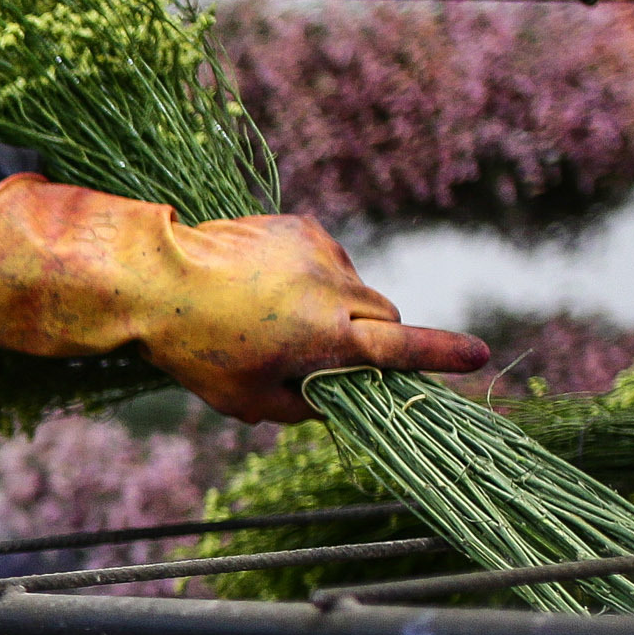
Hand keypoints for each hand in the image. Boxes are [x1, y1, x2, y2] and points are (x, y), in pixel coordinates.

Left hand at [0, 175, 487, 424]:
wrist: (154, 277)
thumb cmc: (197, 349)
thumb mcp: (250, 401)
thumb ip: (306, 407)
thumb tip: (338, 403)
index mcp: (327, 337)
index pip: (400, 348)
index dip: (441, 355)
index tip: (479, 356)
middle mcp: (335, 289)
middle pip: (384, 317)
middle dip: (373, 339)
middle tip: (329, 359)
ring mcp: (321, 252)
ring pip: (356, 289)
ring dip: (338, 308)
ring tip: (274, 318)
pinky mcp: (303, 227)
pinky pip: (329, 260)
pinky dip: (314, 278)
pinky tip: (266, 288)